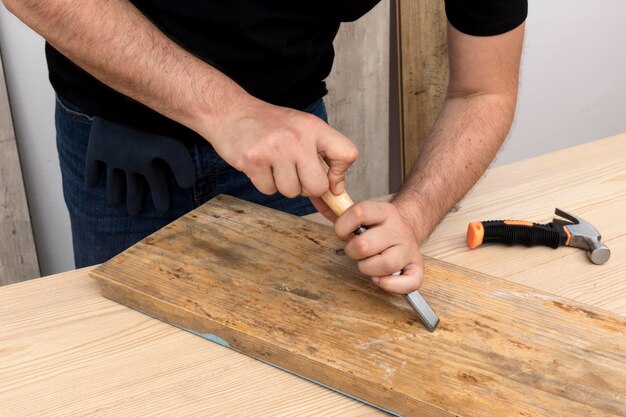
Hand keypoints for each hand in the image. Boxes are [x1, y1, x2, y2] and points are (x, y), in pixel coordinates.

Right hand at [205, 95, 357, 197]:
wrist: (230, 112)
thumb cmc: (269, 124)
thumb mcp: (302, 129)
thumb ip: (323, 155)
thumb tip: (337, 191)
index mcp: (313, 127)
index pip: (347, 154)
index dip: (340, 175)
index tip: (330, 180)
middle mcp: (296, 138)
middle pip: (317, 186)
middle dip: (306, 187)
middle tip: (295, 173)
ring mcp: (274, 150)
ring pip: (291, 192)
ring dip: (283, 184)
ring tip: (273, 165)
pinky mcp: (253, 161)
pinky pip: (268, 190)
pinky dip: (264, 183)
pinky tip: (260, 165)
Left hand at [332, 200, 423, 293]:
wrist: (408, 228)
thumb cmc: (378, 228)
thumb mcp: (364, 215)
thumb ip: (345, 216)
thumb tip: (324, 206)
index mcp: (384, 212)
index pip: (359, 213)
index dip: (342, 227)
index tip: (343, 234)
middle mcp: (398, 229)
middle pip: (365, 245)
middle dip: (353, 252)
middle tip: (356, 251)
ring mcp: (409, 248)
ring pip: (385, 264)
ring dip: (368, 268)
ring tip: (368, 263)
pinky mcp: (417, 267)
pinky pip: (408, 282)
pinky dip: (390, 285)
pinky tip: (381, 278)